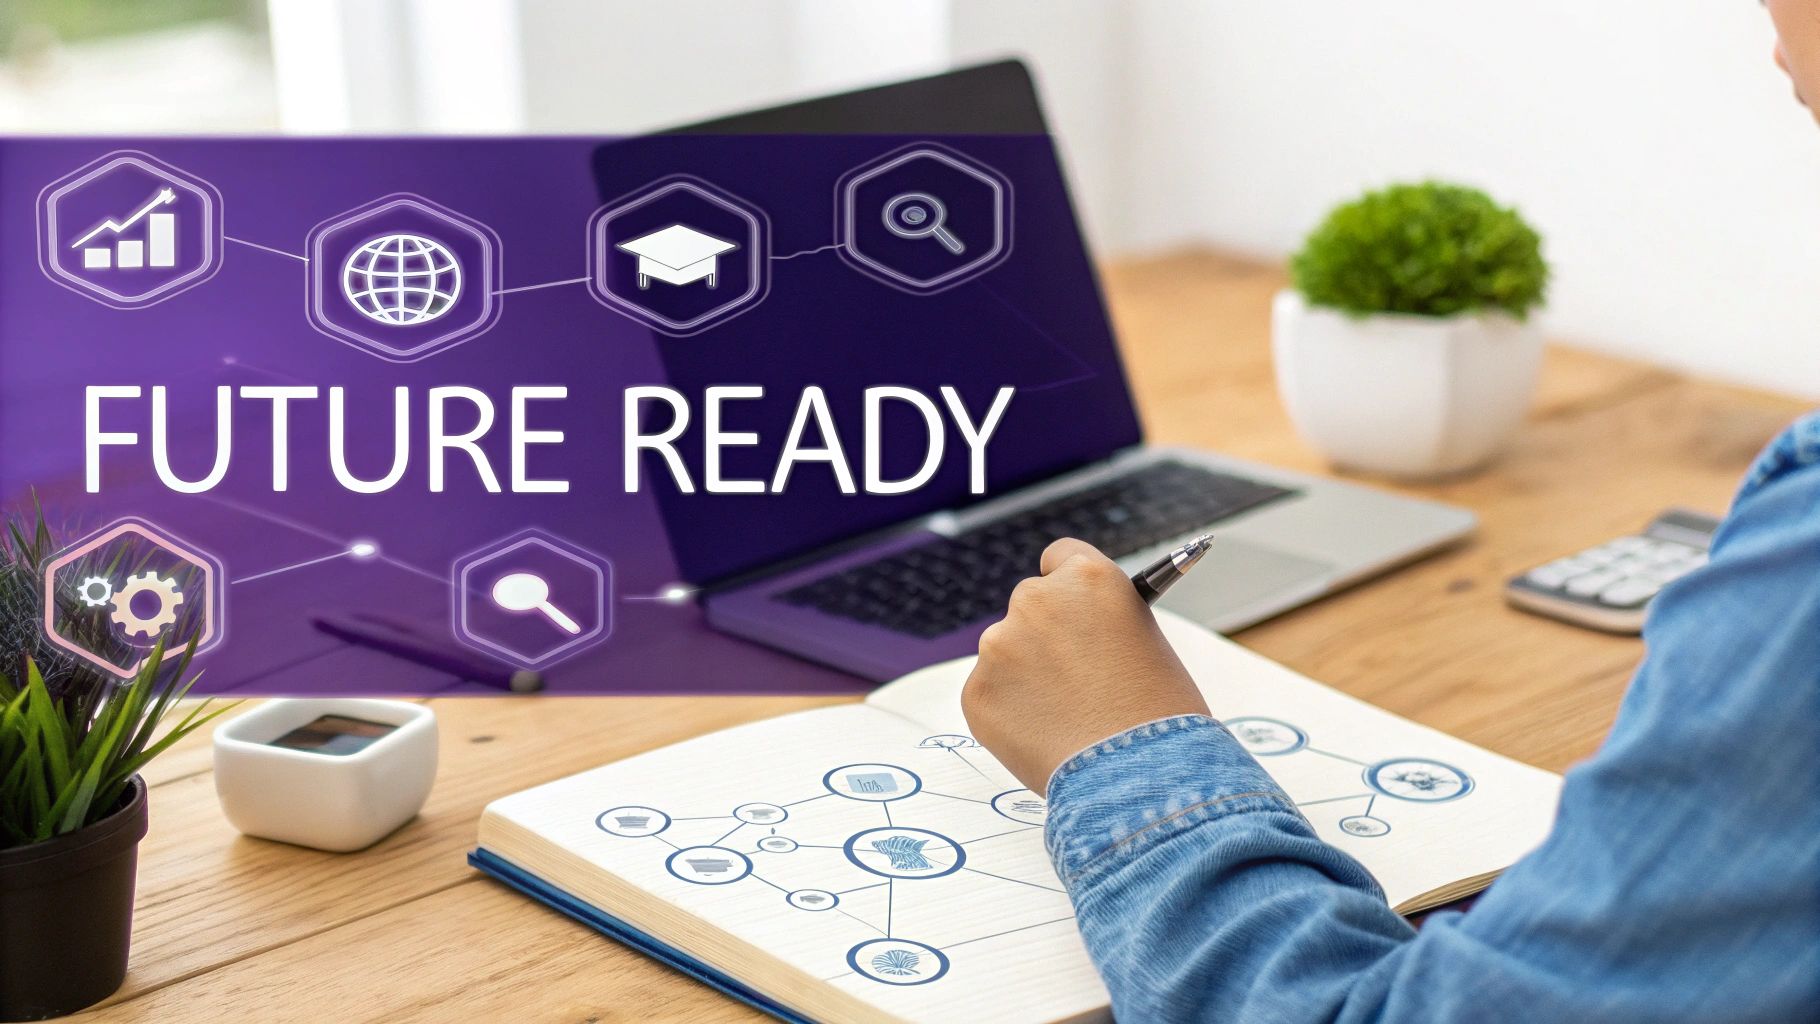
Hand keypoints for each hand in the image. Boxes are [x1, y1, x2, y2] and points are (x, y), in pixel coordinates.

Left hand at [962, 538, 1209, 795]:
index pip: (1059, 557)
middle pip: (1030, 605)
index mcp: (1088, 578)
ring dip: (1026, 674)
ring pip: (1006, 652)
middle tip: (1074, 678)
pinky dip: (1011, 712)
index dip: (1067, 586)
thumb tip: (1074, 628)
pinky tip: (1047, 736)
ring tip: (1068, 717)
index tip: (1071, 607)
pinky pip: (991, 694)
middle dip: (1045, 634)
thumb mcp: (1145, 640)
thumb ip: (1100, 621)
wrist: (1140, 776)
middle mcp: (1036, 600)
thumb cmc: (1159, 713)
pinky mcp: (977, 693)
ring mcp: (999, 646)